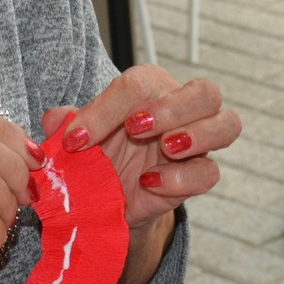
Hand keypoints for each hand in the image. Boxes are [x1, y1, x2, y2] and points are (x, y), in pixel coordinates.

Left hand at [43, 66, 238, 227]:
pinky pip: (210, 173)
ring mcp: (197, 144)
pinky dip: (182, 178)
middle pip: (206, 91)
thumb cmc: (96, 157)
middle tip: (135, 128)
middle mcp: (181, 110)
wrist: (108, 200)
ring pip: (227, 124)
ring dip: (198, 134)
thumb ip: (65, 124)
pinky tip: (151, 183)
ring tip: (165, 148)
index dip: (106, 109)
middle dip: (173, 107)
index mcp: (149, 90)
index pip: (141, 83)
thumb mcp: (75, 141)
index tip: (75, 140)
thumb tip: (55, 119)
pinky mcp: (198, 177)